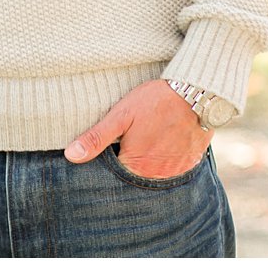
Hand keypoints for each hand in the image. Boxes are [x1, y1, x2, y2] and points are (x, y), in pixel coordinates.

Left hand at [63, 80, 212, 177]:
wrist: (196, 92)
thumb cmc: (155, 101)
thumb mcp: (121, 115)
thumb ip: (96, 138)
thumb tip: (71, 156)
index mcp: (135, 165)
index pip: (114, 172)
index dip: (111, 156)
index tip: (115, 142)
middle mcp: (156, 175)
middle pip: (135, 173)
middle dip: (131, 158)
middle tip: (135, 135)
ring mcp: (176, 171)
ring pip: (154, 171)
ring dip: (149, 159)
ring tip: (150, 136)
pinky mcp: (191, 164)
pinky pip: (173, 167)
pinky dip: (167, 157)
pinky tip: (166, 140)